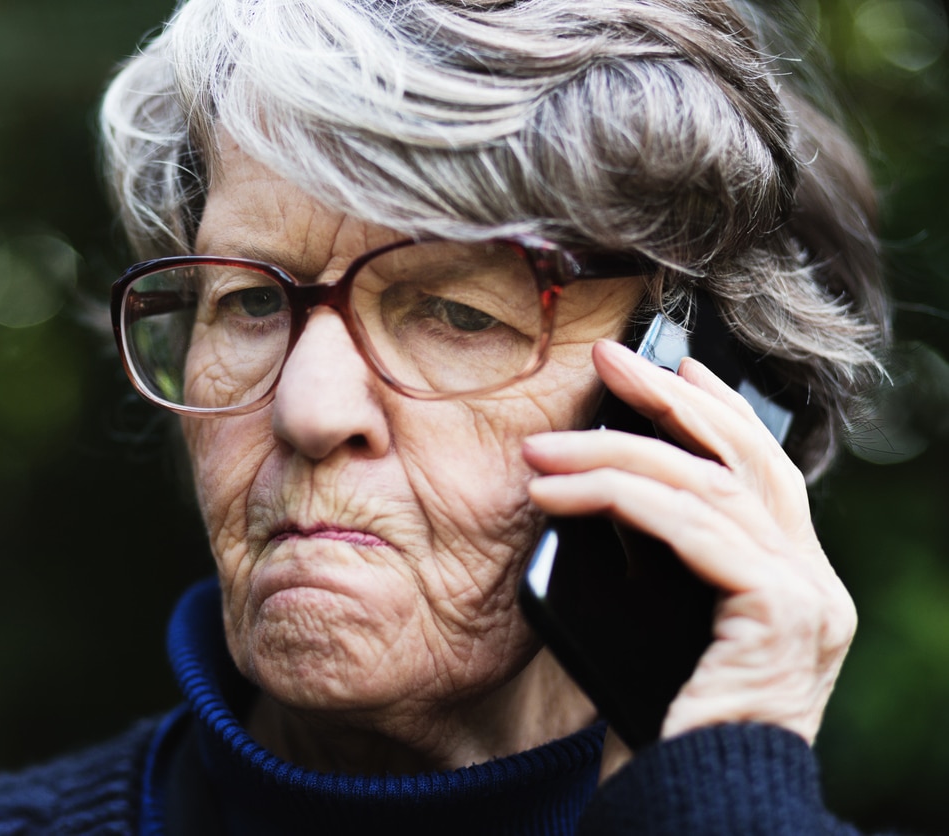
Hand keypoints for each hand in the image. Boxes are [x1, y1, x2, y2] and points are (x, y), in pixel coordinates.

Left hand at [522, 339, 855, 768]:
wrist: (692, 807)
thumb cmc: (666, 728)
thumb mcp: (665, 626)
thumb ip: (666, 564)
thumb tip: (601, 491)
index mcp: (793, 583)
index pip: (761, 471)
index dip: (716, 409)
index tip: (670, 365)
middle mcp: (816, 585)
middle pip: (744, 459)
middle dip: (670, 400)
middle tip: (609, 362)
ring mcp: (809, 599)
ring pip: (707, 487)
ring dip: (613, 455)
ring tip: (540, 451)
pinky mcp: (783, 615)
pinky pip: (693, 531)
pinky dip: (619, 502)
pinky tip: (559, 496)